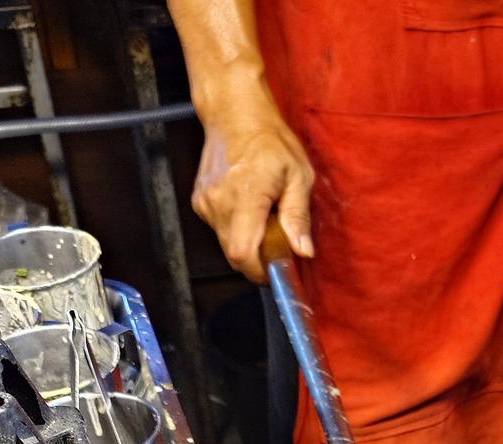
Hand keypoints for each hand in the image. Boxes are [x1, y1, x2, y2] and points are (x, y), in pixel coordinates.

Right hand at [190, 79, 315, 282]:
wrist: (234, 113)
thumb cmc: (269, 139)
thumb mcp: (298, 175)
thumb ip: (298, 216)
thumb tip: (303, 251)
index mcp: (245, 197)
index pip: (242, 253)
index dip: (259, 271)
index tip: (275, 269)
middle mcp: (218, 203)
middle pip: (235, 253)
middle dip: (258, 256)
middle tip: (277, 237)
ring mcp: (205, 202)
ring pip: (226, 242)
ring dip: (248, 240)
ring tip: (264, 214)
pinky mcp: (200, 201)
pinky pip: (219, 228)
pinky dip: (236, 226)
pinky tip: (249, 205)